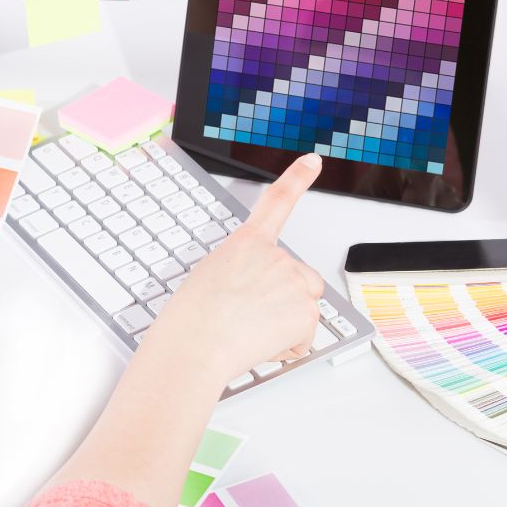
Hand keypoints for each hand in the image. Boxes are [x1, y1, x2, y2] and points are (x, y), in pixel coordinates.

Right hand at [151, 154, 324, 381]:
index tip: (313, 160)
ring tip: (251, 330)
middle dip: (284, 298)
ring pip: (303, 306)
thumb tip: (261, 291)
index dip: (297, 178)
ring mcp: (294, 282)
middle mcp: (276, 256)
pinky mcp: (306, 313)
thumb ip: (245, 270)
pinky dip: (287, 345)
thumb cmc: (192, 317)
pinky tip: (260, 343)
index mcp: (248, 242)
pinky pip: (304, 335)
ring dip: (285, 322)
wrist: (195, 346)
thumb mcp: (212, 275)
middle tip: (250, 315)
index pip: (277, 201)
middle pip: (299, 277)